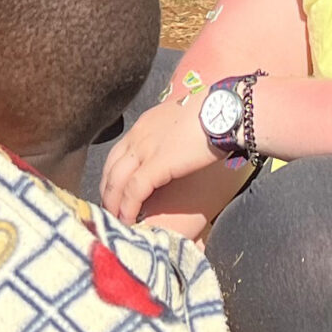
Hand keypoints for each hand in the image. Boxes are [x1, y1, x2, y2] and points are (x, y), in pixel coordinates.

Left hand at [99, 84, 229, 223]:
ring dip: (113, 204)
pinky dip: (127, 208)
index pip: (117, 153)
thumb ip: (171, 134)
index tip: (114, 192)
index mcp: (144, 125)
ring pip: (116, 181)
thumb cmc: (212, 113)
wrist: (224, 109)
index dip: (112, 175)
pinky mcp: (157, 164)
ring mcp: (145, 149)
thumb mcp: (182, 120)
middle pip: (110, 168)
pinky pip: (134, 191)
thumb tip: (176, 147)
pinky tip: (129, 220)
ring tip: (115, 221)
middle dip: (107, 192)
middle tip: (109, 211)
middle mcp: (138, 136)